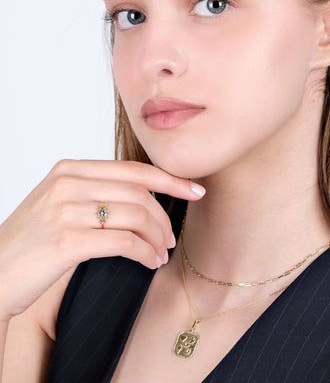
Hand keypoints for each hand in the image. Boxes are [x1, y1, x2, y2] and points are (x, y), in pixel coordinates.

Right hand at [0, 159, 204, 320]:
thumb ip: (96, 192)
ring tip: (161, 254)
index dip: (169, 179)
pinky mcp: (67, 240)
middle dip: (165, 216)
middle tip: (171, 238)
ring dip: (157, 238)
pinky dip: (145, 253)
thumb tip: (144, 197)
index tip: (194, 189)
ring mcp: (66, 210)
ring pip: (136, 216)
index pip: (132, 169)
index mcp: (70, 169)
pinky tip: (149, 262)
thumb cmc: (32, 241)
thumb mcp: (60, 203)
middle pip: (138, 192)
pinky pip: (125, 242)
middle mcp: (68, 183)